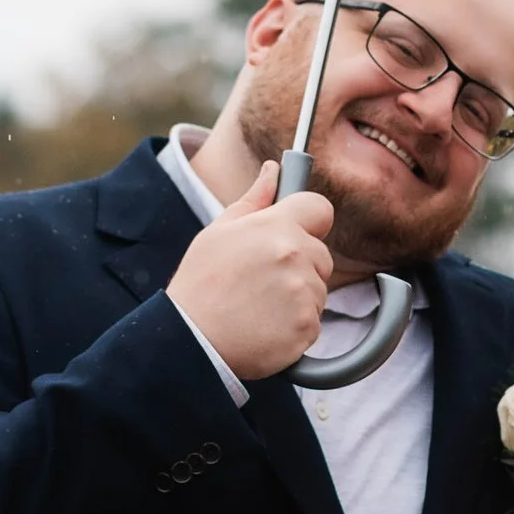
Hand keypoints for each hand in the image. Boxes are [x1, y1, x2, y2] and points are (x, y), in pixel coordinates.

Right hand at [167, 161, 334, 380]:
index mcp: (275, 226)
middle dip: (301, 266)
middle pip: (322, 255)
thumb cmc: (201, 285)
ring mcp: (303, 293)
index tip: (298, 232)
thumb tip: (273, 171)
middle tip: (261, 281)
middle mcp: (294, 256)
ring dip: (298, 298)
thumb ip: (253, 200)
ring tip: (259, 306)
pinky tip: (266, 326)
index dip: (310, 220)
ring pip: (319, 290)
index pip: (320, 208)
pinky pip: (314, 321)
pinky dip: (295, 327)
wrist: (191, 341)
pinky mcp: (307, 327)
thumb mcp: (218, 233)